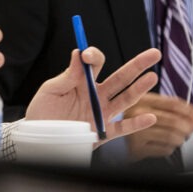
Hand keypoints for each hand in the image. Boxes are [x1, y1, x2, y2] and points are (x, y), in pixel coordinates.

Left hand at [26, 47, 161, 143]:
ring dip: (139, 89)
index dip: (93, 56)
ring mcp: (101, 113)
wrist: (38, 139)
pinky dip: (136, 124)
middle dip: (137, 65)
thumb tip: (78, 52)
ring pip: (125, 99)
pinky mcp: (103, 133)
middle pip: (120, 78)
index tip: (86, 55)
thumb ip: (67, 75)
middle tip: (154, 54)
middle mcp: (96, 95)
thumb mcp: (50, 91)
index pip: (96, 64)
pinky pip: (122, 128)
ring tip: (152, 77)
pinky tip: (150, 117)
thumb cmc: (42, 113)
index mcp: (82, 82)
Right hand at [123, 92, 192, 160]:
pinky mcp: (137, 148)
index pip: (172, 104)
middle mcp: (136, 114)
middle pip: (174, 121)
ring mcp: (136, 132)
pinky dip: (170, 148)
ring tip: (181, 137)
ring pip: (171, 137)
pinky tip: (167, 144)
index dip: (188, 110)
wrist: (106, 132)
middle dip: (188, 126)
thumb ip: (167, 106)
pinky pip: (164, 149)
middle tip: (192, 128)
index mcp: (141, 100)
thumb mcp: (144, 104)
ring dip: (181, 138)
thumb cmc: (131, 118)